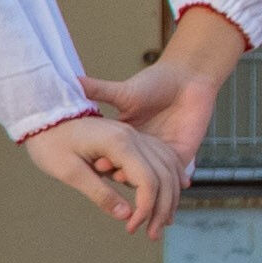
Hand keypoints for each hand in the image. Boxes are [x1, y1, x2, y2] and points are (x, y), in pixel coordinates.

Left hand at [23, 114, 184, 238]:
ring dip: (170, 194)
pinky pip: (160, 156)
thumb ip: (99, 193)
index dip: (146, 209)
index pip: (148, 181)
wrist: (42, 115)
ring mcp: (134, 134)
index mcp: (119, 143)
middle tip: (152, 234)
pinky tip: (177, 188)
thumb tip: (125, 215)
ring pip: (167, 165)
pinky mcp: (130, 137)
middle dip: (162, 208)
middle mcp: (133, 136)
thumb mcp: (68, 172)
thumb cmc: (50, 143)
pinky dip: (170, 174)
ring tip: (163, 221)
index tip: (132, 228)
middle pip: (163, 175)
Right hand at [84, 4, 250, 175]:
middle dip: (116, 177)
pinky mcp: (181, 155)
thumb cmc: (155, 82)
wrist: (188, 78)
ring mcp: (161, 154)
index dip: (101, 161)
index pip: (111, 157)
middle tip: (104, 174)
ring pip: (149, 179)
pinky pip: (171, 174)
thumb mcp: (122, 91)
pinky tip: (152, 183)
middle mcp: (142, 150)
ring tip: (124, 182)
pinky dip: (163, 180)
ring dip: (139, 185)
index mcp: (125, 139)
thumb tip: (73, 81)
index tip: (92, 162)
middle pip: (128, 173)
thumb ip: (98, 90)